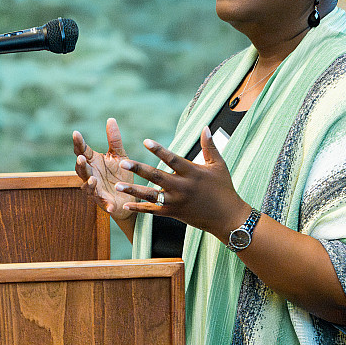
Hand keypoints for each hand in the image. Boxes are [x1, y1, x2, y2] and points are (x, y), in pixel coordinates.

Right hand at [72, 118, 138, 220]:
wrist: (129, 196)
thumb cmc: (120, 174)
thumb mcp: (119, 155)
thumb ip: (114, 140)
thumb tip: (110, 119)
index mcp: (93, 161)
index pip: (83, 150)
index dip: (78, 143)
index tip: (76, 133)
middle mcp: (91, 174)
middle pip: (81, 169)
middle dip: (81, 164)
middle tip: (81, 158)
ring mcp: (95, 189)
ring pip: (88, 186)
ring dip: (89, 183)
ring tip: (93, 179)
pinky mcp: (104, 201)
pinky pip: (102, 202)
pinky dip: (105, 203)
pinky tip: (109, 204)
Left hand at [115, 126, 251, 240]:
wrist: (227, 217)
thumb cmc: (224, 188)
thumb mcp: (219, 165)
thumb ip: (210, 146)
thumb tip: (205, 127)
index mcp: (193, 173)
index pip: (172, 159)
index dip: (159, 150)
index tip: (145, 141)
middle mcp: (182, 187)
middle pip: (157, 176)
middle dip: (139, 169)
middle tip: (123, 162)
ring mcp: (176, 202)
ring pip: (151, 195)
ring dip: (134, 190)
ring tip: (118, 185)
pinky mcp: (173, 213)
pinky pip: (153, 211)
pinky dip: (140, 208)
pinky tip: (126, 205)